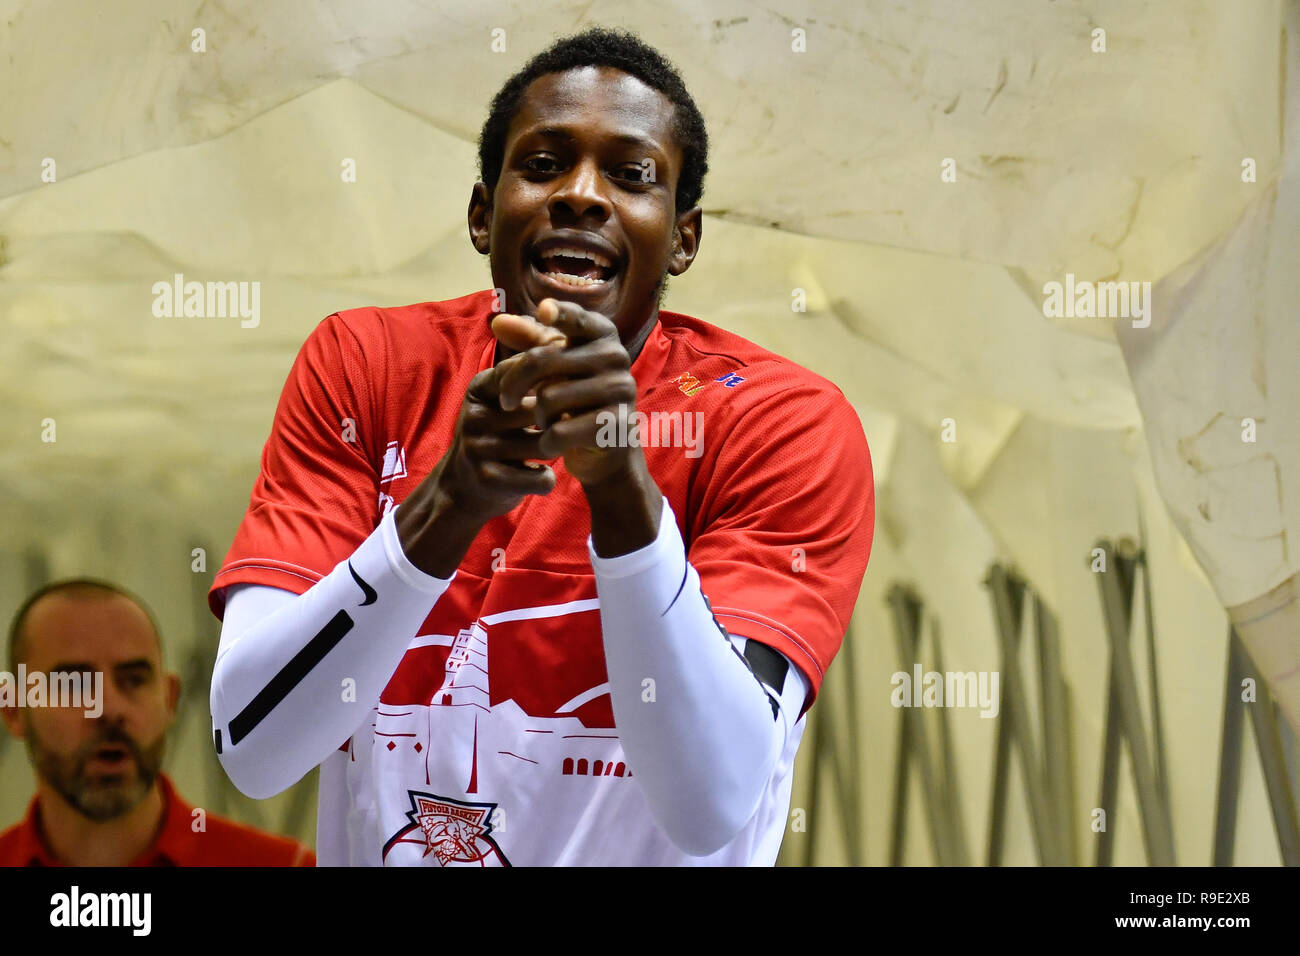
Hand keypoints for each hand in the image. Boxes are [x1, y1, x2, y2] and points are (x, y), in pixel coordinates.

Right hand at [394, 339, 564, 575]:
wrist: (463, 489)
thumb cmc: (497, 435)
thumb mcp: (503, 399)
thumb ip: (529, 369)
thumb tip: (562, 332)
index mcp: (480, 388)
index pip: (527, 372)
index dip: (558, 383)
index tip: (574, 394)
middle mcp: (474, 414)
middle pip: (540, 410)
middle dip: (561, 420)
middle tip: (571, 428)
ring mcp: (478, 447)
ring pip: (543, 444)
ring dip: (557, 450)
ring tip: (556, 450)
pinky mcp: (488, 479)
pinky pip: (538, 476)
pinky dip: (546, 478)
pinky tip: (543, 475)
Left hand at [491, 298, 640, 487]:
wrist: (608, 449)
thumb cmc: (576, 398)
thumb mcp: (555, 367)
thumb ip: (530, 341)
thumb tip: (498, 322)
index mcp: (602, 334)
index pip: (577, 318)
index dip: (559, 313)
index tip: (543, 310)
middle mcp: (615, 356)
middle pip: (542, 360)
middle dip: (513, 384)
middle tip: (505, 401)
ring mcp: (620, 388)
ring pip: (549, 398)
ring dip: (538, 416)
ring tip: (546, 421)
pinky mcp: (617, 423)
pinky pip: (561, 431)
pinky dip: (548, 441)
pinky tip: (552, 443)